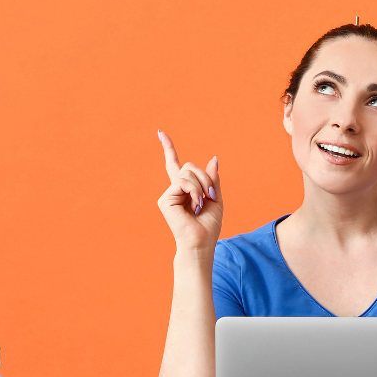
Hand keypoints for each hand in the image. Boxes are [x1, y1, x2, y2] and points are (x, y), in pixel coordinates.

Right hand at [156, 130, 222, 253]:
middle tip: (210, 197)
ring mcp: (169, 194)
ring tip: (201, 204)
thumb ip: (212, 179)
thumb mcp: (216, 198)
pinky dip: (195, 192)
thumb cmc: (209, 225)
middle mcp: (174, 189)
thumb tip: (213, 158)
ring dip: (202, 187)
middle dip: (205, 179)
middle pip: (189, 166)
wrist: (201, 243)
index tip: (160, 133)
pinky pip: (183, 182)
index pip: (175, 165)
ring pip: (188, 172)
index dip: (168, 148)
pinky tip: (195, 206)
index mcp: (185, 189)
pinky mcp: (165, 199)